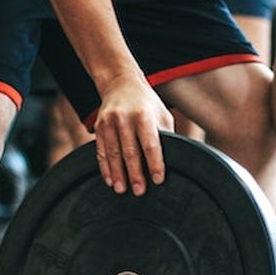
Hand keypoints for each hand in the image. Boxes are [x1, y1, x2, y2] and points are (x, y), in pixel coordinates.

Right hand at [92, 73, 174, 195]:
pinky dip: (105, 167)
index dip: (155, 163)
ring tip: (122, 190)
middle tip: (139, 191)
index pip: (150, 143)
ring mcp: (109, 122)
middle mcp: (124, 118)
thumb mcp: (161, 114)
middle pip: (130, 151)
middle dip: (135, 174)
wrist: (120, 83)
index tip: (158, 179)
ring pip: (113, 153)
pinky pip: (101, 151)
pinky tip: (110, 180)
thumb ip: (166, 135)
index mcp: (144, 115)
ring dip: (117, 174)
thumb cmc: (147, 103)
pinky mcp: (99, 127)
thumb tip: (176, 158)